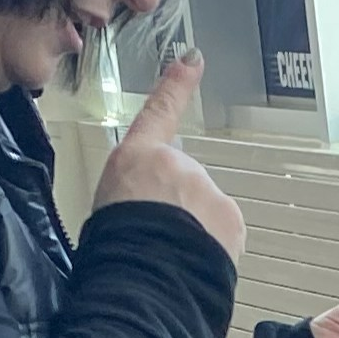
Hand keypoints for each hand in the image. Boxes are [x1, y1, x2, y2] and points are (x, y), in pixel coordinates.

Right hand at [90, 54, 242, 260]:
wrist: (145, 277)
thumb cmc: (115, 247)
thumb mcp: (108, 204)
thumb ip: (137, 190)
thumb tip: (152, 204)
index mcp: (136, 158)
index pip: (159, 112)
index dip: (177, 85)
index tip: (193, 60)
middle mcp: (175, 165)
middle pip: (181, 183)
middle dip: (174, 207)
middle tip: (153, 235)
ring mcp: (206, 189)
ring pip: (203, 209)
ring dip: (192, 230)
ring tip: (168, 252)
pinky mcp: (229, 215)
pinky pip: (221, 230)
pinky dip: (210, 245)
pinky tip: (189, 260)